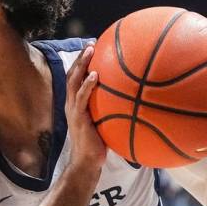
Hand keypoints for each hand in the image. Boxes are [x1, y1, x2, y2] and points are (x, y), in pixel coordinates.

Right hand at [65, 44, 106, 172]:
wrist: (87, 162)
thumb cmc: (98, 145)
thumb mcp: (104, 124)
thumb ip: (112, 110)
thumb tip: (135, 100)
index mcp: (75, 103)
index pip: (76, 78)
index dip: (82, 62)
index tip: (93, 48)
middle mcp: (71, 103)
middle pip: (72, 74)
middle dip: (81, 57)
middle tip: (91, 43)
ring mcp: (73, 110)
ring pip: (73, 81)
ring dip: (81, 64)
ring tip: (90, 51)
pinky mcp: (77, 118)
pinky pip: (81, 98)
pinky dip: (87, 85)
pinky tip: (96, 75)